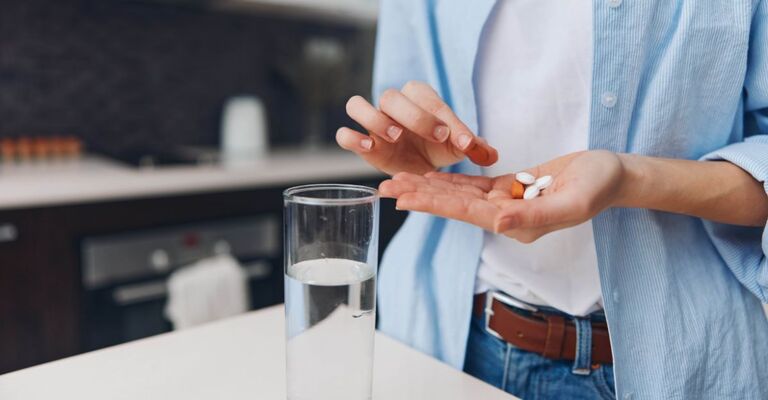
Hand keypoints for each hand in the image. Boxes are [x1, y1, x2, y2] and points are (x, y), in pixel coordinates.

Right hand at [336, 81, 497, 174]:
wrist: (420, 166)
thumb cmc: (438, 148)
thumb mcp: (458, 148)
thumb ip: (474, 147)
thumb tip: (490, 154)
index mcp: (419, 97)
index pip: (431, 101)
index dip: (449, 121)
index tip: (465, 143)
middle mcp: (392, 103)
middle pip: (392, 96)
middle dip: (415, 116)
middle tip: (436, 137)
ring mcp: (372, 121)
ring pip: (357, 104)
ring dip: (375, 119)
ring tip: (395, 137)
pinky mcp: (360, 141)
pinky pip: (344, 133)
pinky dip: (352, 138)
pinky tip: (370, 148)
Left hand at [379, 151, 624, 242]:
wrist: (614, 175)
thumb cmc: (598, 187)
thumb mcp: (572, 202)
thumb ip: (534, 215)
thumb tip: (496, 223)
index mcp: (516, 223)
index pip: (465, 212)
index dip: (432, 203)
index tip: (402, 197)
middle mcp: (506, 217)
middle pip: (454, 205)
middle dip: (420, 195)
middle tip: (385, 186)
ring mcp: (506, 203)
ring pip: (459, 195)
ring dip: (429, 188)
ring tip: (399, 181)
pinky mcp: (510, 188)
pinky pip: (473, 186)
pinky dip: (451, 181)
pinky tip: (430, 177)